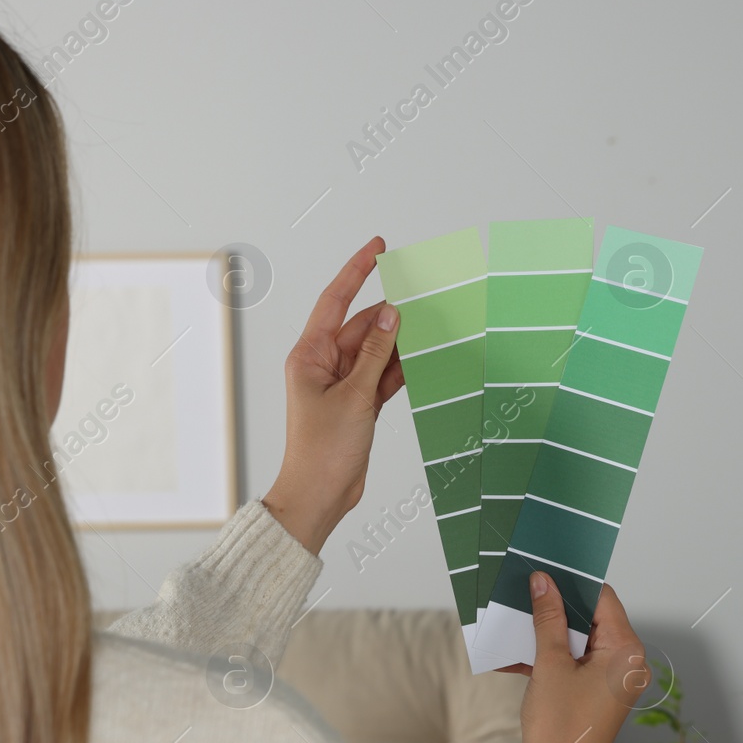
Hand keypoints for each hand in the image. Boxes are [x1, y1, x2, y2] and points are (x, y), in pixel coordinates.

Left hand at [263, 237, 403, 554]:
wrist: (320, 495)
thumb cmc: (323, 451)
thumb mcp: (355, 396)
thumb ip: (376, 353)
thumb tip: (391, 313)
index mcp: (309, 356)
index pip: (335, 301)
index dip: (357, 270)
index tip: (378, 246)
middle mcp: (323, 364)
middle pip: (362, 327)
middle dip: (391, 314)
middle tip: (425, 296)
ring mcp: (342, 384)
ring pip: (377, 351)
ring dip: (401, 342)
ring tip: (433, 325)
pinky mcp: (359, 402)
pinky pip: (383, 375)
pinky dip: (402, 368)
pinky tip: (425, 357)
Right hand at [514, 573, 648, 742]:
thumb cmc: (561, 725)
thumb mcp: (550, 664)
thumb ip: (548, 619)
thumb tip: (544, 583)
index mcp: (626, 651)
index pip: (602, 599)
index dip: (572, 584)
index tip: (546, 572)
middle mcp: (627, 663)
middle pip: (590, 619)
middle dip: (555, 610)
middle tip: (526, 594)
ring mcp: (612, 679)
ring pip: (578, 641)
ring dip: (547, 635)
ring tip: (516, 625)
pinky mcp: (596, 692)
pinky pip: (574, 664)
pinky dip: (549, 659)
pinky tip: (515, 656)